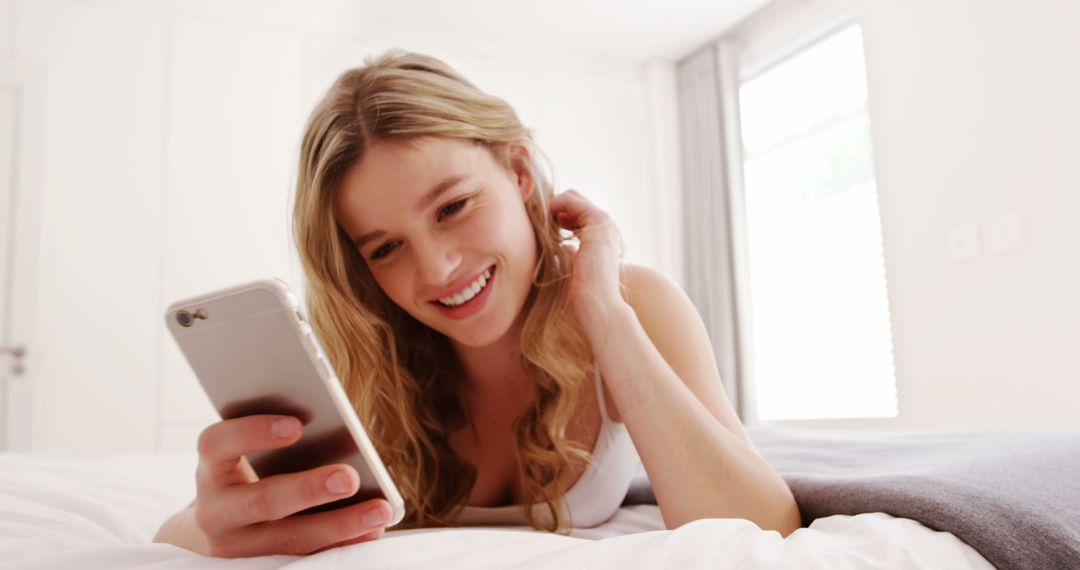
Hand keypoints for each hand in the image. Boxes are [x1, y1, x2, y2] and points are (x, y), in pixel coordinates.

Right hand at [192, 415, 392, 556]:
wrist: (220, 528)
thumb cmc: (249, 472)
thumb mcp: (249, 454)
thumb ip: (281, 439)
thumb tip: (340, 433)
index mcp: (211, 467)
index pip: (217, 444)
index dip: (253, 432)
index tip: (296, 425)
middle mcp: (215, 510)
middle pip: (262, 500)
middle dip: (309, 489)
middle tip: (350, 478)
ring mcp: (234, 547)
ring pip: (289, 538)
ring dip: (340, 524)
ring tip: (380, 510)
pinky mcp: (259, 567)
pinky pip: (305, 558)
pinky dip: (342, 544)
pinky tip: (373, 530)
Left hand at [549, 190, 627, 342]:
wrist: (597, 307)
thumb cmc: (583, 297)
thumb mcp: (575, 269)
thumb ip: (572, 255)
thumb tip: (565, 247)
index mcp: (602, 240)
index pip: (578, 214)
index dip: (557, 216)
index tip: (540, 228)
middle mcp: (605, 230)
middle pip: (575, 202)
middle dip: (554, 207)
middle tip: (535, 220)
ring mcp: (603, 225)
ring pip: (573, 198)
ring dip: (551, 205)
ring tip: (537, 219)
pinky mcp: (598, 222)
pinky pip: (572, 201)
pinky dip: (554, 204)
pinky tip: (543, 219)